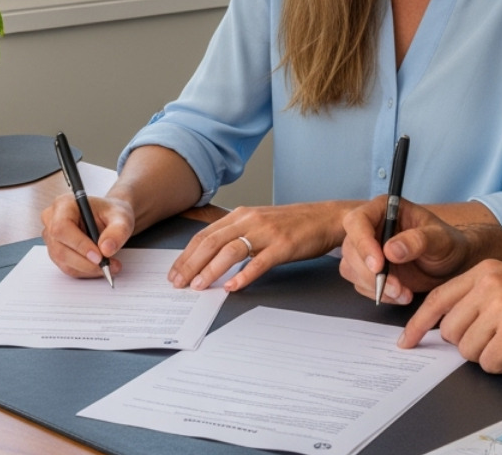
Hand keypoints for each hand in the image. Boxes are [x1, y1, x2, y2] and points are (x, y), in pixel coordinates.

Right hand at [40, 191, 134, 278]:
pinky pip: (68, 267)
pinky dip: (86, 271)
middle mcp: (52, 220)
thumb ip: (118, 231)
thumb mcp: (122, 218)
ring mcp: (52, 238)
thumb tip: (106, 249)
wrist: (110, 219)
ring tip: (110, 267)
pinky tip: (100, 267)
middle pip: (60, 249)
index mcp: (64, 204)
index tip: (99, 256)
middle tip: (107, 266)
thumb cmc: (111, 214)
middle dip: (85, 262)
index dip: (79, 244)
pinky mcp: (56, 252)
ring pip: (64, 262)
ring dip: (87, 269)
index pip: (62, 227)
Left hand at [169, 201, 356, 291]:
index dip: (186, 255)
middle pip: (212, 242)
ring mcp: (267, 233)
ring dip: (211, 269)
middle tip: (178, 283)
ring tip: (199, 286)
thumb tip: (210, 256)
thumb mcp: (258, 222)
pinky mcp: (283, 246)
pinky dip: (244, 275)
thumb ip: (236, 235)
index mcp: (241, 215)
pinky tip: (233, 286)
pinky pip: (259, 262)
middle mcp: (250, 220)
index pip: (205, 235)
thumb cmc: (293, 223)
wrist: (326, 217)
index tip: (174, 272)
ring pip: (231, 250)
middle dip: (191, 264)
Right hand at [338, 197, 473, 304]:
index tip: (378, 266)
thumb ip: (418, 240)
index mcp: (384, 209)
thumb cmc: (448, 244)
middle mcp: (371, 227)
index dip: (362, 243)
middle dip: (370, 273)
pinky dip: (378, 294)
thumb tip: (390, 250)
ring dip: (374, 286)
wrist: (452, 265)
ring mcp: (368, 249)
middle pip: (351, 248)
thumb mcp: (440, 239)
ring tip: (403, 293)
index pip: (357, 221)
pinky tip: (400, 295)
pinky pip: (361, 284)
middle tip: (396, 287)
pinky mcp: (369, 270)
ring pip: (351, 268)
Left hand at [398, 261, 501, 372]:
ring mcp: (500, 307)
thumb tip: (446, 325)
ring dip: (491, 356)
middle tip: (501, 339)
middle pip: (450, 331)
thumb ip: (479, 299)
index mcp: (486, 272)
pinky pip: (490, 363)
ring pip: (467, 350)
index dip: (419, 324)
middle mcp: (489, 285)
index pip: (438, 299)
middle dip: (472, 344)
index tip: (406, 340)